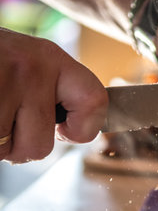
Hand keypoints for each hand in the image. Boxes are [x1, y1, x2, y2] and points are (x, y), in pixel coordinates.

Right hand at [0, 28, 107, 162]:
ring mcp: (2, 80)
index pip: (95, 100)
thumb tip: (83, 131)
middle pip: (41, 146)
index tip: (67, 131)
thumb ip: (54, 94)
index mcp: (52, 59)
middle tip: (7, 119)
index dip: (85, 128)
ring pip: (8, 151)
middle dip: (21, 144)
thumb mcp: (30, 67)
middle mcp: (31, 67)